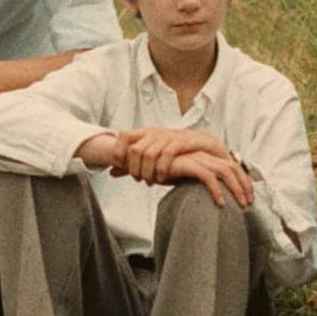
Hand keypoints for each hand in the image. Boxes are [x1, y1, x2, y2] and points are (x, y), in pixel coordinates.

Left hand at [110, 127, 231, 184]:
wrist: (205, 145)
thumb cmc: (175, 153)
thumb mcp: (152, 156)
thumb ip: (132, 164)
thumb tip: (111, 172)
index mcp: (146, 133)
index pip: (123, 135)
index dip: (118, 151)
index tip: (120, 166)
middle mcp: (155, 133)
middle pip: (134, 150)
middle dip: (134, 168)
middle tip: (138, 180)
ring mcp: (169, 137)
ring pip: (149, 154)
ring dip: (147, 172)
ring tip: (150, 182)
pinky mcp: (184, 142)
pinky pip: (167, 154)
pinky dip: (162, 168)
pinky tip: (163, 178)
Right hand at [153, 151, 254, 208]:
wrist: (142, 160)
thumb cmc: (161, 169)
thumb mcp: (184, 175)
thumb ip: (197, 180)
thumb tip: (209, 195)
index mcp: (205, 156)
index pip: (231, 165)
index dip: (242, 179)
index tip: (248, 194)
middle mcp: (203, 155)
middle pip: (233, 167)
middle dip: (245, 185)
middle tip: (249, 202)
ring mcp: (197, 158)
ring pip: (225, 171)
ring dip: (236, 188)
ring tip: (240, 204)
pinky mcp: (188, 164)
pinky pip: (208, 177)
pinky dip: (217, 190)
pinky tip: (220, 202)